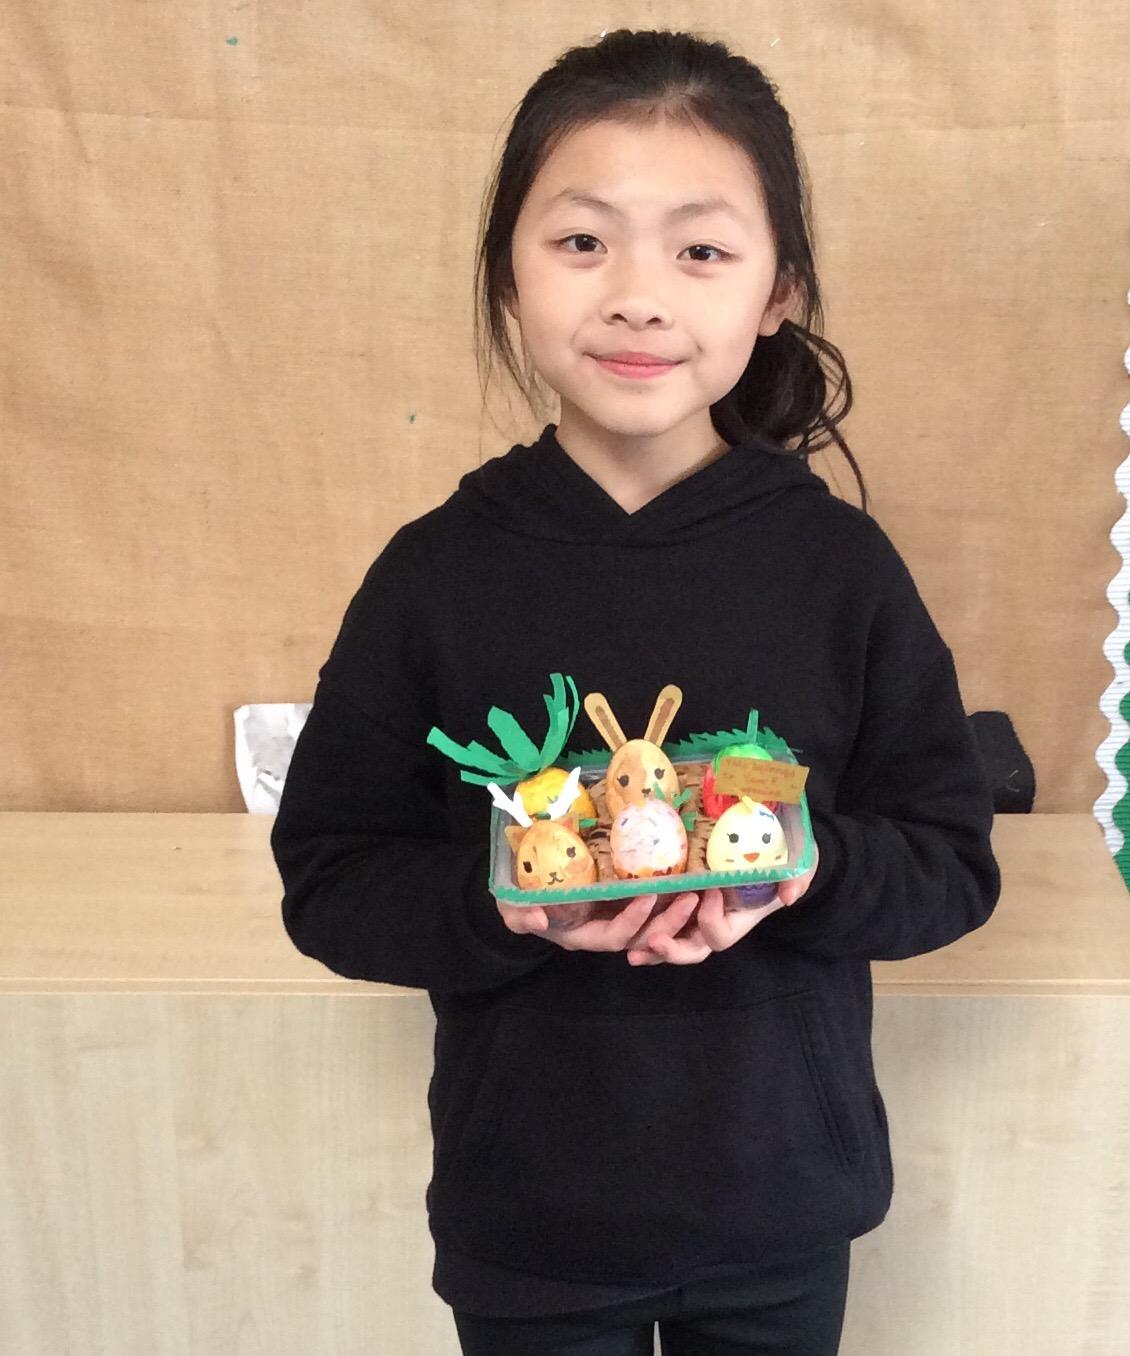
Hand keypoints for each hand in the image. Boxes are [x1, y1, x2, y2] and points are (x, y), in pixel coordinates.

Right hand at [497, 891, 700, 954]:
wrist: (525, 888)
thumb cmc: (520, 899)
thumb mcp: (512, 908)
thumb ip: (520, 916)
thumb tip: (537, 918)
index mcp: (585, 935)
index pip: (615, 935)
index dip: (633, 920)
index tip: (648, 895)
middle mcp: (606, 929)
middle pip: (644, 934)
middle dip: (669, 920)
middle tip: (692, 896)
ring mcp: (617, 915)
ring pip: (654, 923)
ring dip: (677, 910)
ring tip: (700, 888)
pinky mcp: (624, 900)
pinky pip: (653, 904)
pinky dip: (671, 895)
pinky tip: (690, 876)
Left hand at [625, 843, 820, 966]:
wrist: (770, 844)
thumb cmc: (783, 855)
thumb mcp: (799, 863)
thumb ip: (797, 878)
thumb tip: (788, 896)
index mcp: (740, 917)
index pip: (721, 934)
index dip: (711, 920)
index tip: (709, 892)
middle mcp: (716, 922)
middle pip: (694, 950)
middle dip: (674, 950)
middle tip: (656, 941)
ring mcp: (696, 914)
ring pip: (673, 943)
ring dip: (652, 949)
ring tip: (632, 953)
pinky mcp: (679, 900)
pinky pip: (660, 922)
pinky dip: (643, 929)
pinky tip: (624, 931)